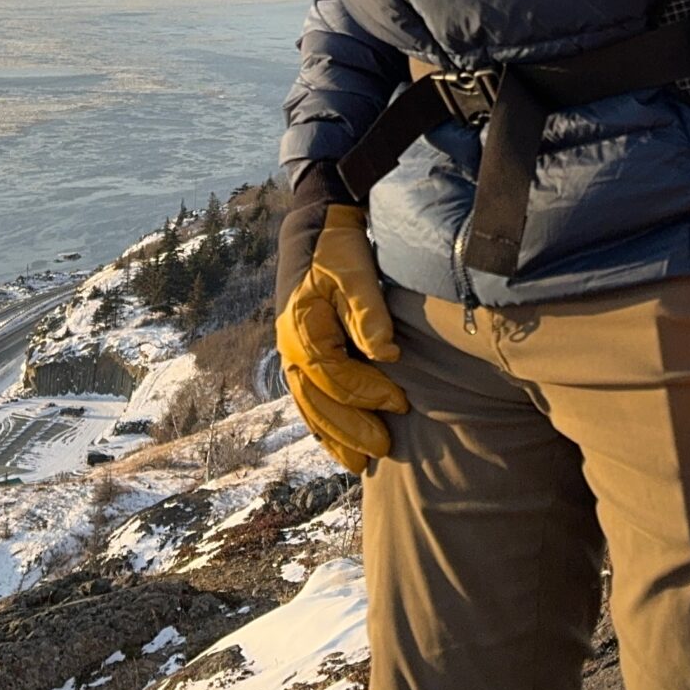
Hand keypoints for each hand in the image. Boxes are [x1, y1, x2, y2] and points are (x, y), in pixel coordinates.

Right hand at [274, 193, 405, 473]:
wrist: (316, 228)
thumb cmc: (338, 248)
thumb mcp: (355, 270)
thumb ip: (368, 311)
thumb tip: (386, 354)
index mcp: (301, 326)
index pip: (333, 374)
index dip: (366, 393)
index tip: (400, 403)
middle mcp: (289, 345)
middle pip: (317, 399)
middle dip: (349, 428)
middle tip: (384, 447)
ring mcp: (289, 352)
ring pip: (308, 404)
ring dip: (333, 435)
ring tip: (360, 462)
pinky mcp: (297, 353)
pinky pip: (306, 397)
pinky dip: (321, 423)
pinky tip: (339, 442)